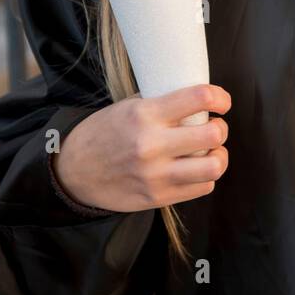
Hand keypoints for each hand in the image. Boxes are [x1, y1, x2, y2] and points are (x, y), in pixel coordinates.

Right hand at [52, 83, 230, 211]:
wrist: (73, 171)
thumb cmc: (104, 133)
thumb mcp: (127, 107)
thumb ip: (162, 104)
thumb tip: (197, 101)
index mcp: (145, 115)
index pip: (198, 97)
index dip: (220, 98)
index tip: (222, 102)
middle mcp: (152, 145)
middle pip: (213, 135)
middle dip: (221, 128)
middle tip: (215, 127)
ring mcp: (155, 175)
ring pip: (213, 167)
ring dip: (219, 156)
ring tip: (211, 151)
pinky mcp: (157, 197)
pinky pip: (202, 187)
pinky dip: (205, 177)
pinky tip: (196, 168)